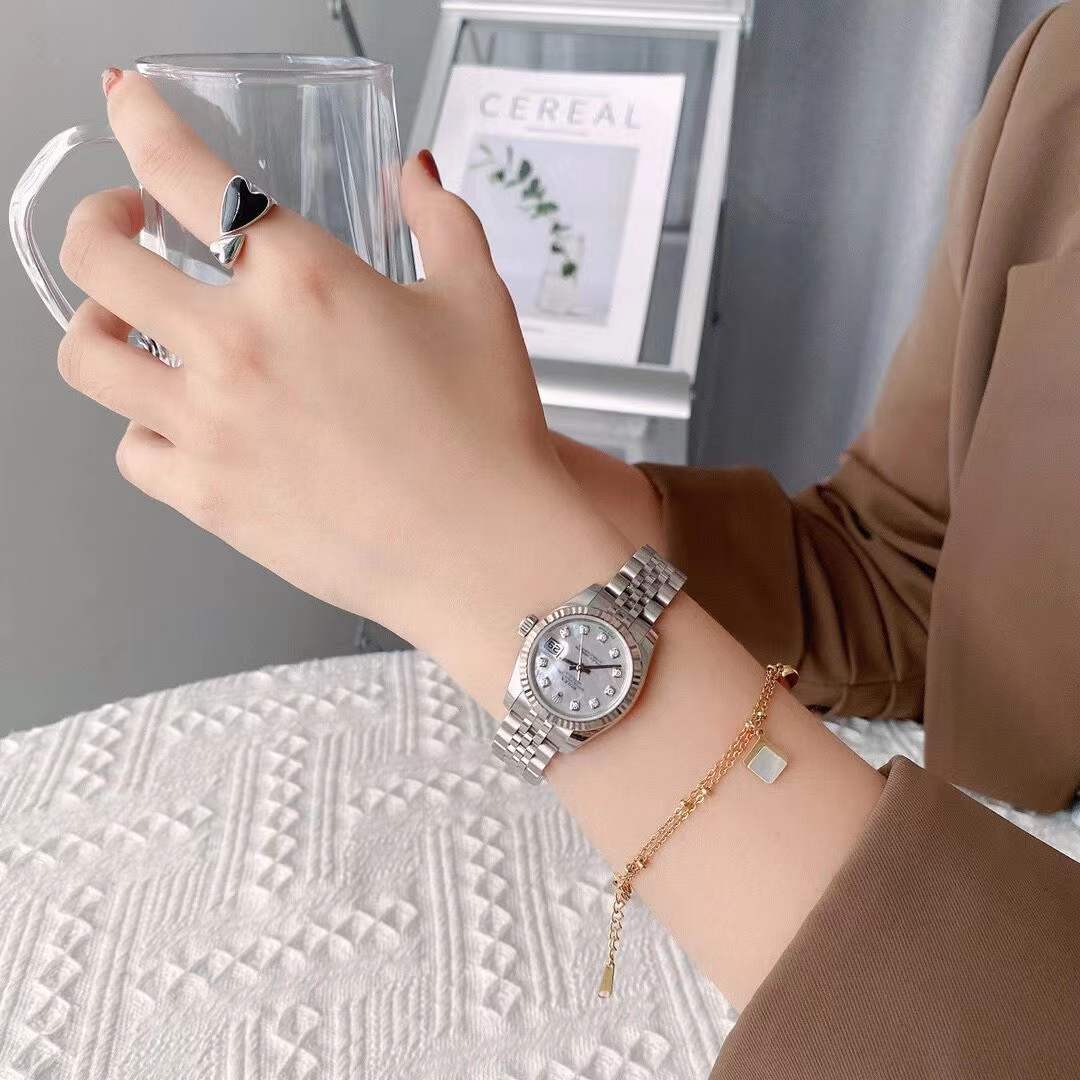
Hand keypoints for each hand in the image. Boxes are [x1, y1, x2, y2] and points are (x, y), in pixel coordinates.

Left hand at [55, 72, 620, 658]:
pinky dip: (144, 427)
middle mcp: (240, 344)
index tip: (129, 107)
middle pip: (97, 257)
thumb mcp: (478, 303)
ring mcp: (213, 425)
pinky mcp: (209, 496)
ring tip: (126, 323)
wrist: (485, 550)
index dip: (142, 120)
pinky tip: (179, 421)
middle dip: (95, 220)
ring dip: (96, 323)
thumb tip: (413, 175)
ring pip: (87, 355)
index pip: (185, 171)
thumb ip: (441, 220)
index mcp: (305, 280)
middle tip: (122, 224)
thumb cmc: (488, 434)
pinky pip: (131, 450)